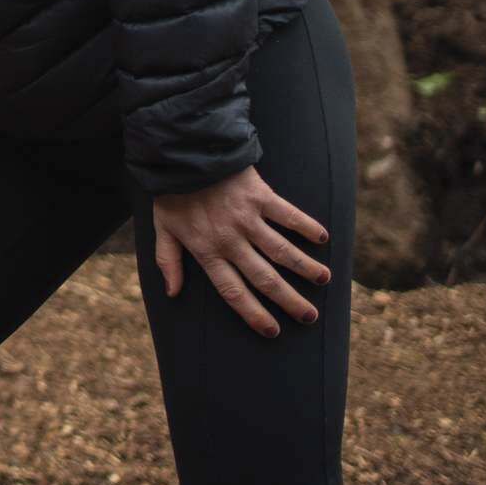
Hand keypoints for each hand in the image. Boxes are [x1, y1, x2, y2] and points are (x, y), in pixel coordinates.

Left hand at [151, 166, 331, 336]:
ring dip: (305, 268)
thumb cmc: (172, 193)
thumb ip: (168, 261)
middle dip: (288, 301)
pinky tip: (322, 238)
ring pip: (282, 251)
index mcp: (207, 252)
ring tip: (324, 281)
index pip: (232, 292)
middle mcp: (230, 240)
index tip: (272, 331)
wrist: (182, 153)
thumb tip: (172, 293)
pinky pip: (288, 215)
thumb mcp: (162, 229)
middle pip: (264, 279)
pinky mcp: (260, 196)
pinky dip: (306, 227)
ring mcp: (247, 219)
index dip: (253, 314)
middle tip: (309, 317)